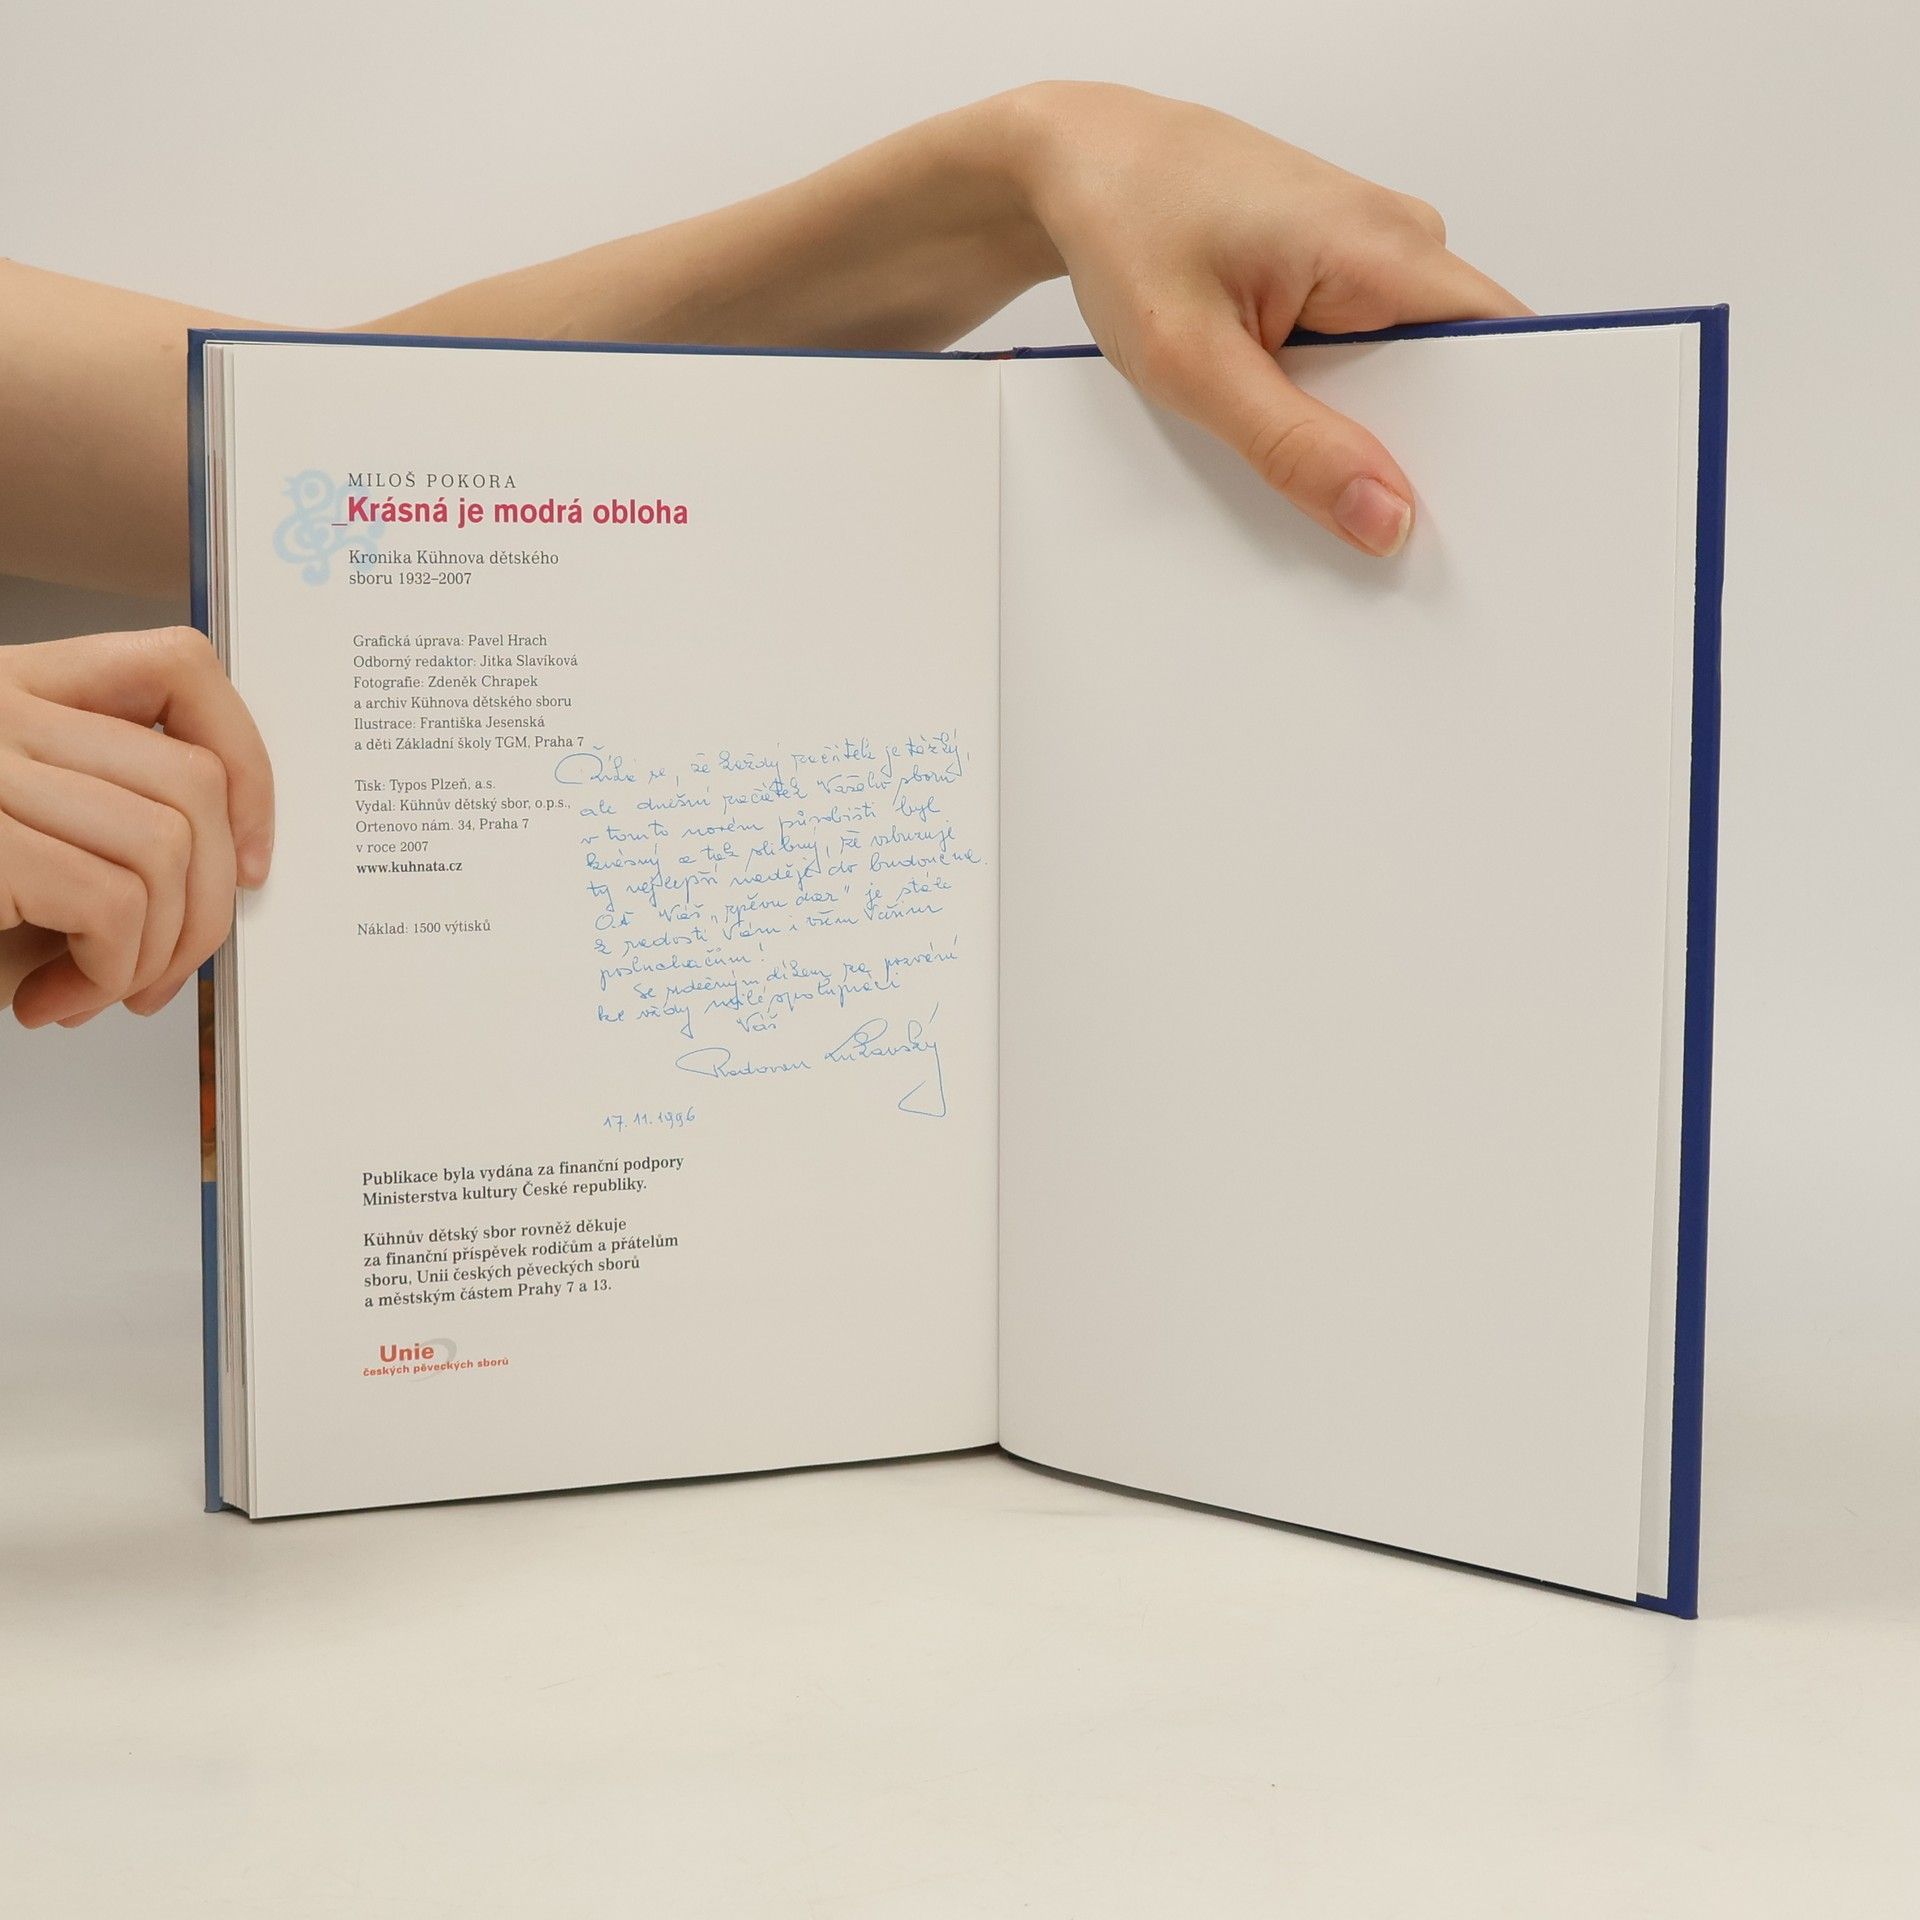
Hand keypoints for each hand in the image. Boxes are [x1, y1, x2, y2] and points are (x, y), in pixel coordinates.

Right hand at [0, 626, 273, 1027]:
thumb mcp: (35, 848)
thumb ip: (120, 829)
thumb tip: (237, 869)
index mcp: (14, 691)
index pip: (178, 667)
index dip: (247, 763)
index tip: (251, 859)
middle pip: (193, 781)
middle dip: (211, 902)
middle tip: (163, 970)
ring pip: (168, 847)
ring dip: (155, 952)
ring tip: (98, 991)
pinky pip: (112, 902)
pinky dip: (109, 972)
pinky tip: (53, 999)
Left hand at [1007, 83, 1529, 554]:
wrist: (1082, 165)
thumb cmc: (1128, 228)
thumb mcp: (1196, 363)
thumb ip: (1293, 448)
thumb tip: (1384, 514)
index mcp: (1385, 246)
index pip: (1505, 349)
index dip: (1506, 435)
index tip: (1479, 512)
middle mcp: (1398, 243)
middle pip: (1460, 373)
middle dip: (1423, 449)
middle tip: (1367, 516)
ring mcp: (1371, 259)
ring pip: (1408, 374)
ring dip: (1369, 428)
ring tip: (1309, 460)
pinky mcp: (1339, 277)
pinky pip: (1367, 357)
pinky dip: (1335, 401)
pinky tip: (1289, 420)